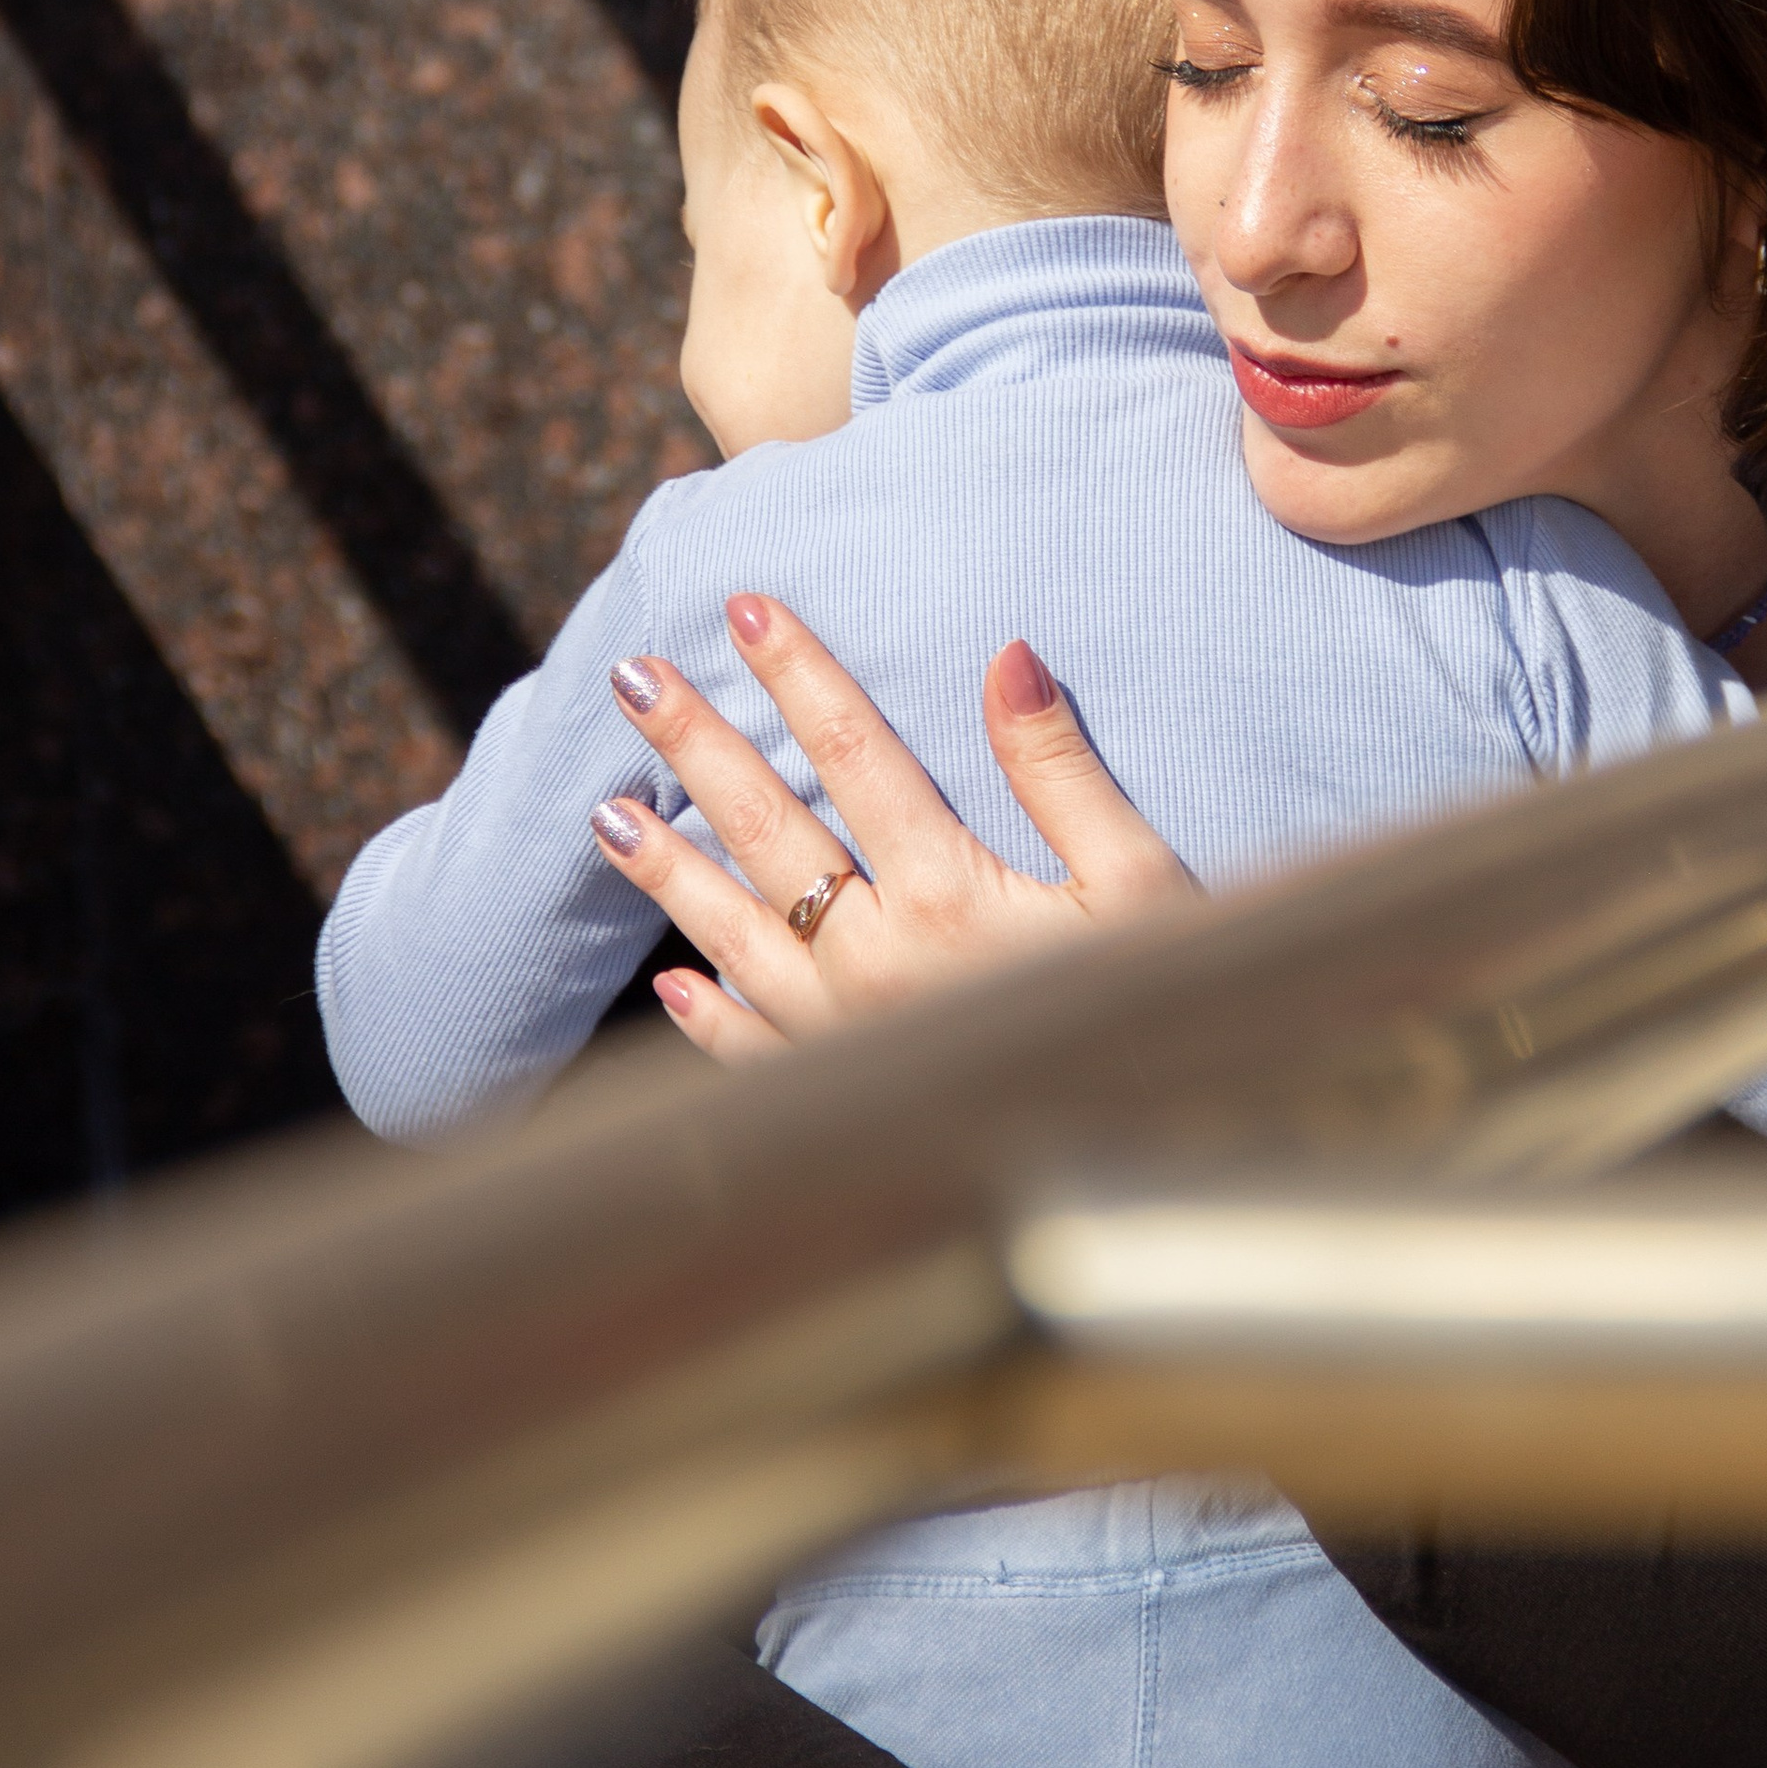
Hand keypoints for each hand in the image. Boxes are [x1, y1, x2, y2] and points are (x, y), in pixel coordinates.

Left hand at [590, 592, 1195, 1060]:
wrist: (1149, 1157)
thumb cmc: (1162, 1010)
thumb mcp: (1139, 881)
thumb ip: (1061, 771)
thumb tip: (1007, 657)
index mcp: (949, 896)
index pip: (856, 755)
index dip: (801, 676)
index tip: (744, 610)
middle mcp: (878, 963)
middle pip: (770, 830)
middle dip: (698, 747)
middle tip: (633, 676)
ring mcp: (851, 1035)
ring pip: (736, 935)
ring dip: (668, 868)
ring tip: (604, 811)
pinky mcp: (852, 1096)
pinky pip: (759, 1051)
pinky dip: (711, 1018)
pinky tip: (674, 984)